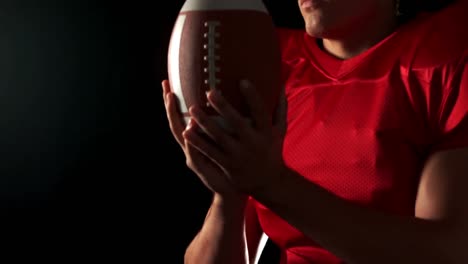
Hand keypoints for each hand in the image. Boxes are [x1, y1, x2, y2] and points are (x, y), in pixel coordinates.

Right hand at [162, 80, 243, 197]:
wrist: (231, 191)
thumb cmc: (231, 164)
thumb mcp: (226, 141)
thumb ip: (225, 123)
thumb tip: (231, 99)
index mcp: (197, 139)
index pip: (182, 116)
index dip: (174, 101)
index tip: (168, 82)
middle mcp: (191, 147)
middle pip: (176, 123)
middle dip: (170, 106)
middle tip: (167, 88)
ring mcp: (194, 157)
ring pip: (182, 136)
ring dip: (177, 119)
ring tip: (172, 102)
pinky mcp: (202, 168)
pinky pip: (194, 153)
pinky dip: (190, 143)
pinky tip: (188, 131)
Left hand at [183, 80, 287, 194]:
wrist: (268, 183)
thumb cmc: (272, 150)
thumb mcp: (280, 131)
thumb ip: (280, 109)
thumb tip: (281, 85)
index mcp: (266, 132)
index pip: (261, 112)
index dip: (253, 97)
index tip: (243, 80)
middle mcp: (253, 143)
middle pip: (237, 123)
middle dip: (224, 107)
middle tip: (210, 91)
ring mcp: (239, 155)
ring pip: (220, 137)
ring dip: (205, 123)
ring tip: (193, 108)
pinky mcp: (228, 165)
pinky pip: (210, 153)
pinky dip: (198, 142)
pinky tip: (186, 131)